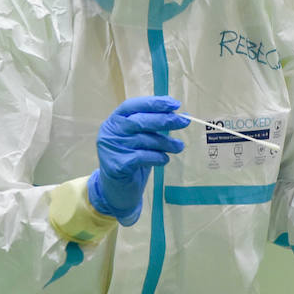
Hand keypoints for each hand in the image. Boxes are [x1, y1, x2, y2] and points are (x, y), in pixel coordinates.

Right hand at [87, 95, 187, 225]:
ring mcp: (112, 148)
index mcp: (114, 120)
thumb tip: (177, 115)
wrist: (116, 189)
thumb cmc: (130, 159)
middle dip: (165, 120)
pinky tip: (164, 159)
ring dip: (166, 142)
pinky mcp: (117, 165)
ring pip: (144, 140)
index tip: (174, 104)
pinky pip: (143, 157)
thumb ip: (151, 126)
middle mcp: (110, 132)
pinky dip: (158, 157)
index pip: (132, 105)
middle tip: (184, 122)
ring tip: (178, 147)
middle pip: (140, 121)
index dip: (154, 103)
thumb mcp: (139, 139)